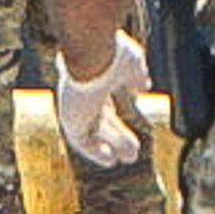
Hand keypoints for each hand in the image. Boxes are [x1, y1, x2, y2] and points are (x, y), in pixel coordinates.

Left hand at [55, 35, 145, 175]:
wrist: (93, 54)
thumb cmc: (112, 53)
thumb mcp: (131, 63)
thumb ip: (137, 74)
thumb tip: (144, 85)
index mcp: (91, 82)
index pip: (102, 108)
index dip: (115, 124)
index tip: (129, 136)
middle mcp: (80, 96)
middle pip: (100, 123)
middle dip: (117, 137)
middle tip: (134, 153)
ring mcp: (74, 108)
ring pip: (93, 133)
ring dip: (112, 145)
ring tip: (131, 157)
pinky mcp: (69, 118)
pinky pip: (80, 141)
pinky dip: (94, 151)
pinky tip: (110, 159)